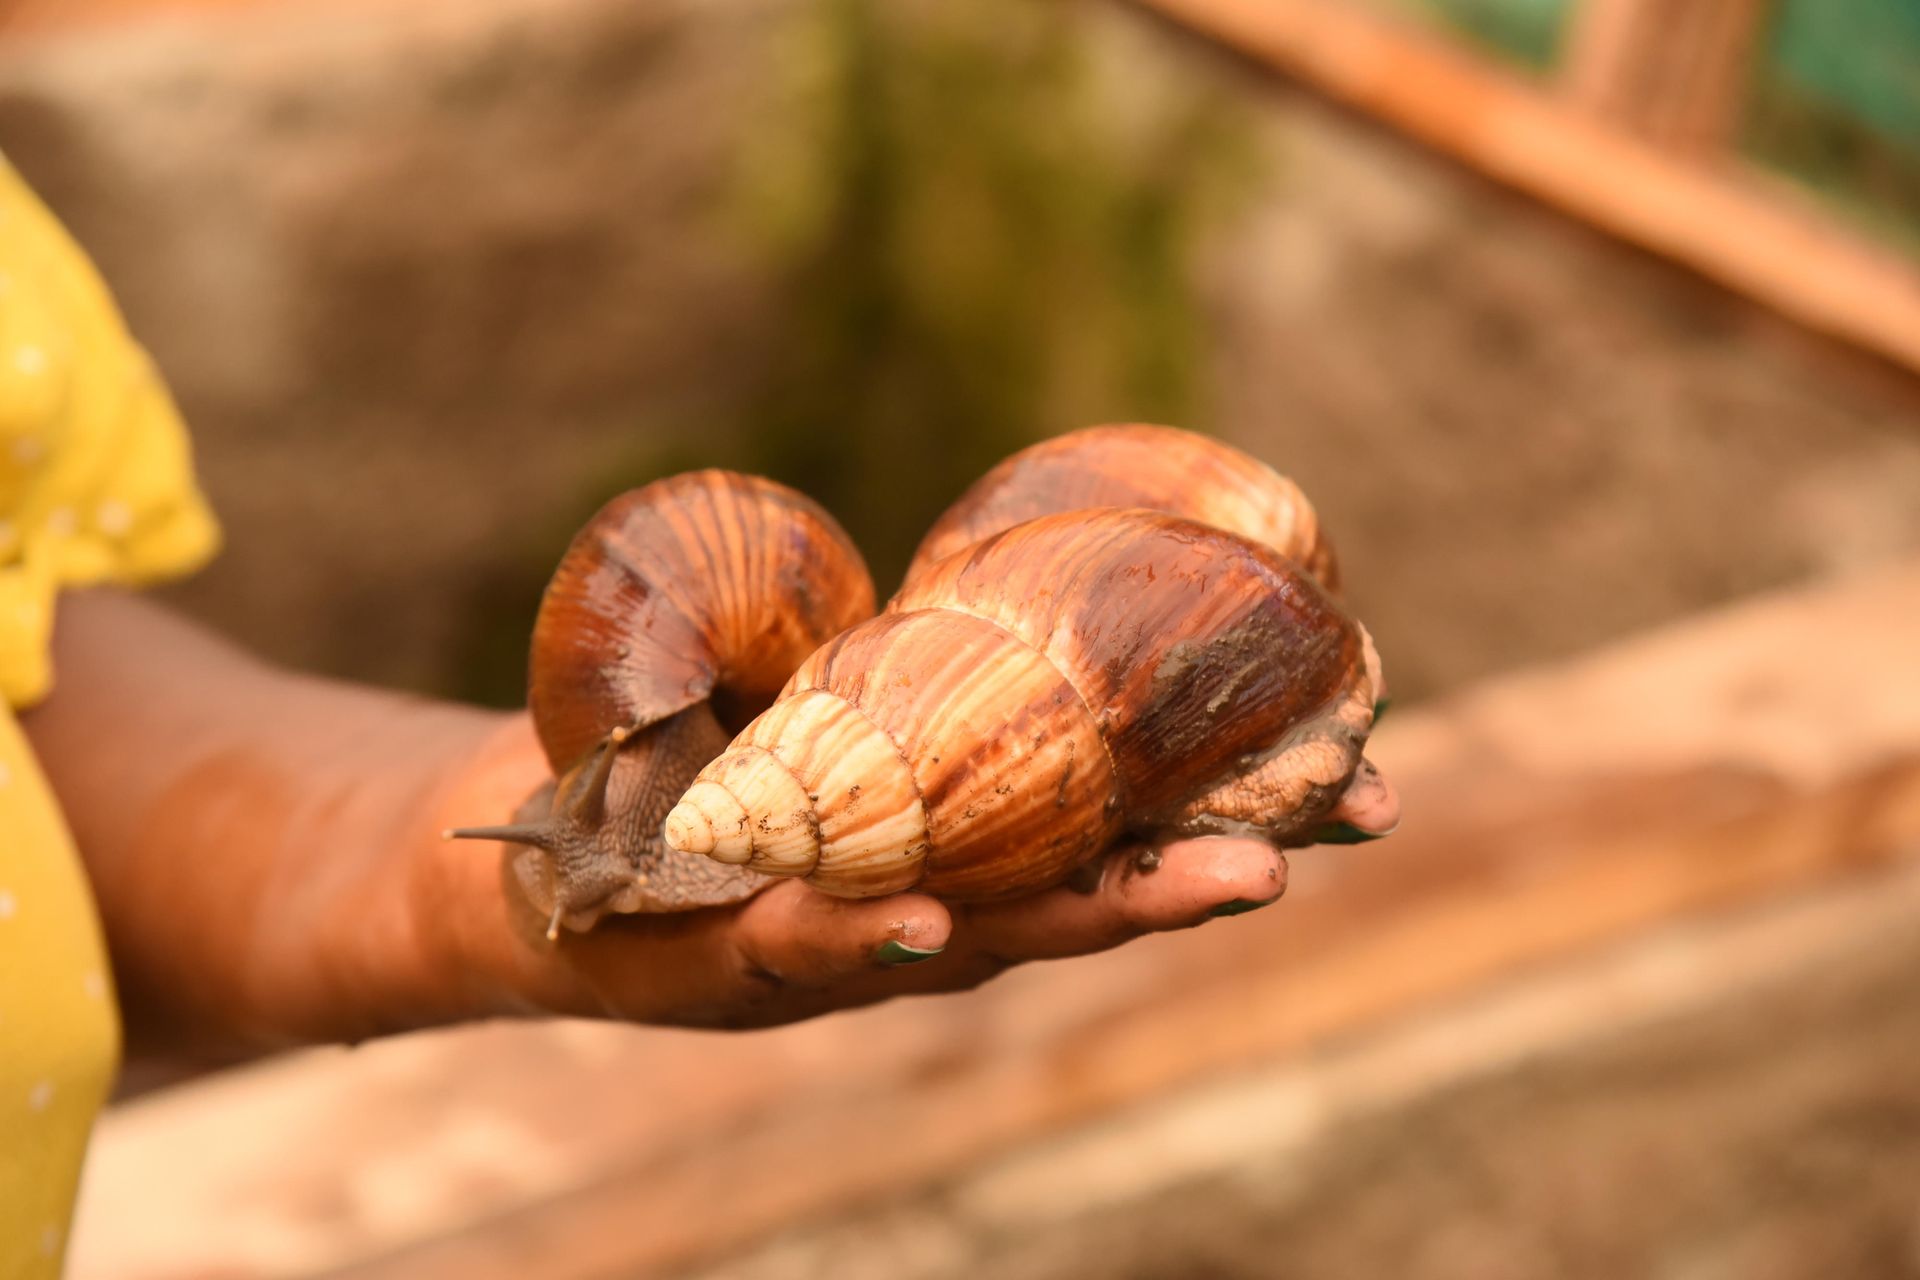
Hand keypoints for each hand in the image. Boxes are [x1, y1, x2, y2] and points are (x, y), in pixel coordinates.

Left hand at [419, 718, 1292, 1030]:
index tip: (1363, 777)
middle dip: (1201, 873)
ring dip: (1093, 916)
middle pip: (1083, 897)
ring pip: (979, 937)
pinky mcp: (722, 958)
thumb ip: (929, 671)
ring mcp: (837, 945)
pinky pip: (802, 943)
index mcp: (965, 848)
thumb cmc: (702, 772)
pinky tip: (929, 918)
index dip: (1238, 808)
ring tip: (1210, 886)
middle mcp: (928, 908)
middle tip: (1320, 843)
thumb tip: (1041, 550)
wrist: (531, 863)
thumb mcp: (834, 709)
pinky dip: (868, 933)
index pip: (1119, 830)